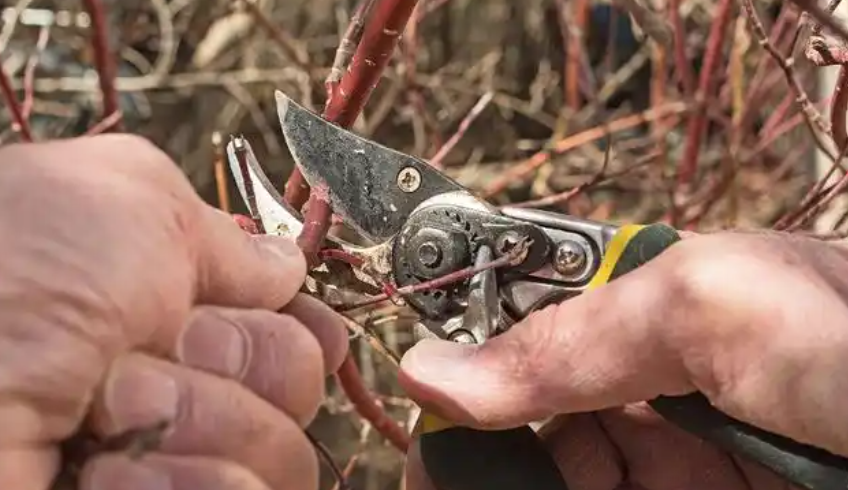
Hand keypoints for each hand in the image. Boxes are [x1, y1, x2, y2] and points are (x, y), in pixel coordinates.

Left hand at [0, 135, 347, 489]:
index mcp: (177, 309)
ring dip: (206, 422)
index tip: (280, 313)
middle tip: (146, 351)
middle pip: (300, 386)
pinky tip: (109, 477)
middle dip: (239, 358)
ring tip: (106, 413)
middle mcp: (184, 385)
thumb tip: (287, 268)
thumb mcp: (129, 200)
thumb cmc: (10, 266)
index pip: (292, 327)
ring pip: (284, 455)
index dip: (299, 326)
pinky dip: (187, 483)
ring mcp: (174, 462)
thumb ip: (224, 238)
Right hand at [400, 230, 847, 488]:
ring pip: (572, 477)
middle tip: (441, 476)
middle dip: (484, 451)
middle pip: (542, 429)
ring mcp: (688, 472)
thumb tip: (431, 369)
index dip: (476, 375)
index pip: (538, 346)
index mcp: (663, 323)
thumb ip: (569, 337)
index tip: (427, 414)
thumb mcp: (706, 304)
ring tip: (464, 485)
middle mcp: (668, 401)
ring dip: (512, 481)